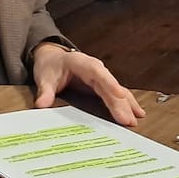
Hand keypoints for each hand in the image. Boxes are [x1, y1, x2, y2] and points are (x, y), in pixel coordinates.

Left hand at [30, 43, 145, 126]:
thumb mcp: (44, 77)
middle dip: (120, 102)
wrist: (52, 58)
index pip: (96, 72)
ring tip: (135, 119)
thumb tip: (41, 105)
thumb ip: (44, 91)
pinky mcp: (102, 85)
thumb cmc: (50, 66)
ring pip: (116, 90)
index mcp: (80, 62)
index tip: (118, 94)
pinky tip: (137, 113)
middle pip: (110, 85)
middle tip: (128, 119)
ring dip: (126, 105)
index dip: (108, 83)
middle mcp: (94, 68)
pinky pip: (116, 94)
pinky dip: (126, 103)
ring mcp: (100, 76)